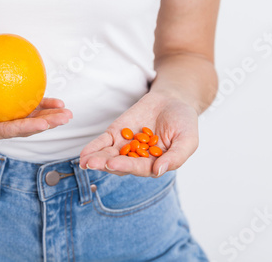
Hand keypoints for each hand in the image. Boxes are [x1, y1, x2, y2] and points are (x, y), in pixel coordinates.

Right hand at [0, 63, 72, 152]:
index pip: (7, 131)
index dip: (27, 128)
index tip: (44, 124)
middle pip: (24, 127)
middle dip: (46, 124)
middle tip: (65, 118)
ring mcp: (6, 116)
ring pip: (31, 117)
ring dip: (50, 116)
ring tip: (67, 112)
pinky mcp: (11, 105)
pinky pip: (30, 105)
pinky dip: (44, 103)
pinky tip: (58, 101)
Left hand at [79, 92, 198, 177]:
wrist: (173, 101)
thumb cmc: (184, 123)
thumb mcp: (188, 140)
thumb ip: (175, 156)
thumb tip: (158, 171)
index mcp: (155, 164)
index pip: (139, 167)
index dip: (126, 166)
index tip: (113, 164)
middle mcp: (137, 158)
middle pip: (120, 164)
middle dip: (106, 164)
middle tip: (92, 164)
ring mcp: (125, 147)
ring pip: (108, 155)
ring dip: (96, 159)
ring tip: (85, 161)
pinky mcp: (116, 134)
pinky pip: (103, 142)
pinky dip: (94, 147)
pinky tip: (84, 154)